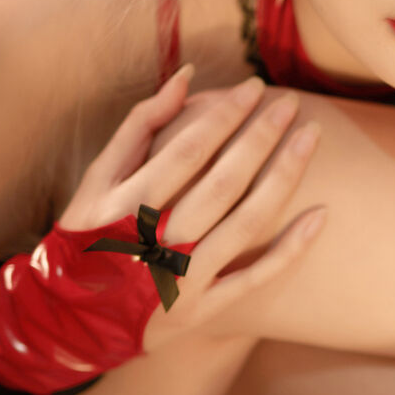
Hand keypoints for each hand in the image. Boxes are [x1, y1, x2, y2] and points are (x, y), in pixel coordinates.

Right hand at [61, 66, 324, 347]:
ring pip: (246, 223)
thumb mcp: (98, 180)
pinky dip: (291, 249)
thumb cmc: (89, 236)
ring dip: (284, 177)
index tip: (256, 87)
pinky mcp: (203, 310)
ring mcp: (183, 281)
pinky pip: (256, 279)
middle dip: (262, 137)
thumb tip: (187, 76)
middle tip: (292, 103)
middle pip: (223, 183)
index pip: (188, 150)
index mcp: (127, 206)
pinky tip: (321, 215)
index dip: (226, 115)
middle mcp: (157, 244)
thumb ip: (140, 126)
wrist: (74, 319)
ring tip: (311, 137)